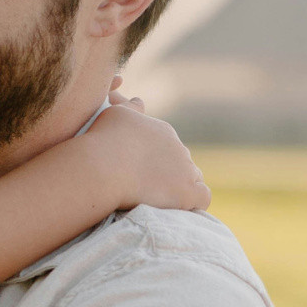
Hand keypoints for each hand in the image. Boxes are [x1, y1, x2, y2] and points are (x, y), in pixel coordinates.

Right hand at [85, 95, 210, 213]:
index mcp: (164, 131)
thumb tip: (139, 100)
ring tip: (160, 198)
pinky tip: (179, 206)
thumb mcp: (115, 114)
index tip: (141, 171)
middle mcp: (180, 148)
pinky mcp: (188, 192)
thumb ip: (130, 107)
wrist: (103, 167)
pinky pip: (203, 197)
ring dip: (181, 187)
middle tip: (147, 186)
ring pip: (193, 178)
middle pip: (182, 162)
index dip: (157, 160)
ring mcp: (186, 170)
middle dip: (169, 173)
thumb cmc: (104, 140)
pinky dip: (194, 202)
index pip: (169, 147)